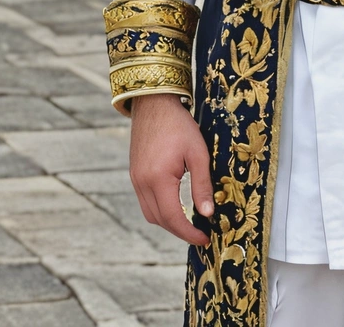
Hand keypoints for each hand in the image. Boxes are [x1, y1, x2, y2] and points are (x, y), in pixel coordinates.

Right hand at [129, 93, 213, 245]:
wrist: (154, 103)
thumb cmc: (179, 125)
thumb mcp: (198, 153)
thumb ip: (202, 184)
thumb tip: (208, 214)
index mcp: (158, 178)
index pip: (173, 217)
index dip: (189, 233)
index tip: (205, 239)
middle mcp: (142, 183)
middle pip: (160, 220)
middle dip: (180, 231)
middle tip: (200, 233)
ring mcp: (135, 179)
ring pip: (151, 214)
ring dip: (169, 222)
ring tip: (190, 222)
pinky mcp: (135, 174)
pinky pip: (146, 202)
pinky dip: (160, 209)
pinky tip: (175, 205)